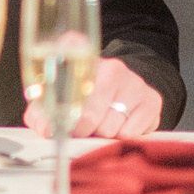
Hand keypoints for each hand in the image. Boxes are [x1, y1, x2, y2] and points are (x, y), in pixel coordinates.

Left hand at [24, 55, 162, 141]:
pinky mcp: (152, 99)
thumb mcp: (55, 101)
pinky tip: (118, 126)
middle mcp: (110, 65)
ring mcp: (133, 81)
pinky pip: (131, 133)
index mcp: (81, 58)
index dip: (57, 90)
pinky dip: (121, 137)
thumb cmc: (81, 98)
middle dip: (80, 130)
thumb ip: (41, 114)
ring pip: (110, 128)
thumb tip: (46, 129)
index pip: (69, 55)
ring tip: (99, 126)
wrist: (120, 93)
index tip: (52, 106)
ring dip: (102, 135)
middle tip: (78, 130)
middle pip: (89, 115)